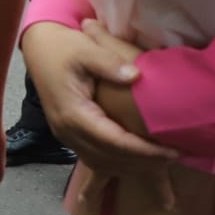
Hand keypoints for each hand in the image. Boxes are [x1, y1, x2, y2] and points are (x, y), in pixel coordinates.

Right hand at [21, 21, 179, 173]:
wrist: (40, 48)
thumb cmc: (64, 47)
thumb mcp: (86, 49)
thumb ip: (109, 63)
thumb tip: (136, 76)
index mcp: (72, 113)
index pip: (113, 141)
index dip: (144, 150)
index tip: (171, 152)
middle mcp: (67, 131)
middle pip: (109, 158)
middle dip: (143, 162)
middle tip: (174, 157)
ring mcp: (65, 135)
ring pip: (101, 163)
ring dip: (131, 166)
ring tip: (161, 161)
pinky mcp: (69, 135)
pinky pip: (94, 158)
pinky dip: (116, 165)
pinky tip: (136, 163)